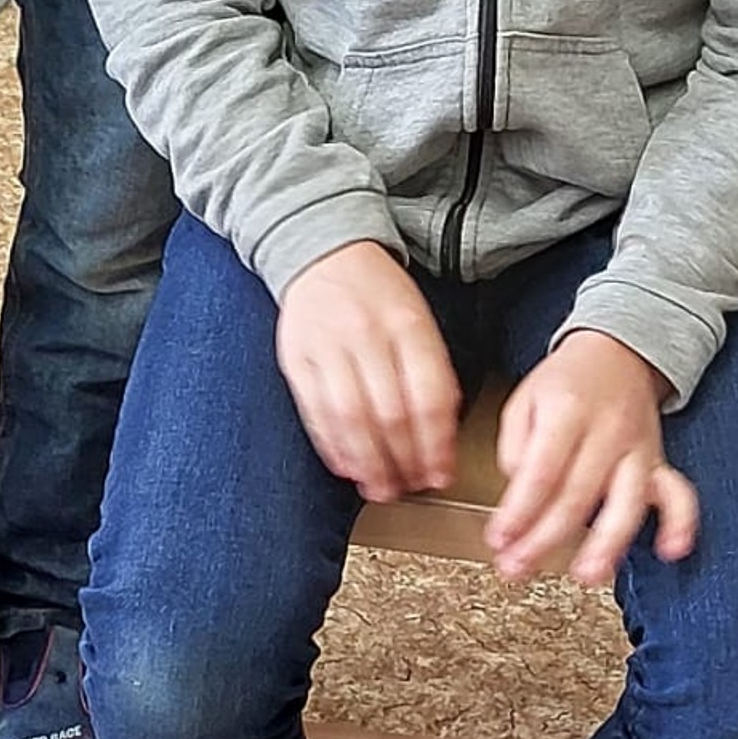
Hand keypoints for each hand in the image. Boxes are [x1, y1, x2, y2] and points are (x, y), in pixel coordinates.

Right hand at [276, 243, 461, 501]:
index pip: (428, 397)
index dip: (436, 445)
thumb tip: (442, 436)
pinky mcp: (296, 358)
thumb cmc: (378, 292)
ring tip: (381, 487)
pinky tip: (347, 467)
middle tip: (412, 487)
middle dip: (404, 462)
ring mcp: (327, 346)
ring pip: (350, 420)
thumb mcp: (417, 317)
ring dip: (368, 464)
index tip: (441, 473)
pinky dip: (333, 447)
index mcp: (407, 323)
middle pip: (390, 415)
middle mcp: (366, 334)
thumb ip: (430, 370)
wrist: (324, 251)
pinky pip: (314, 413)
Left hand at [486, 332, 698, 588]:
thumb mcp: (524, 399)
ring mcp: (638, 448)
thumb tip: (518, 496)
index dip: (517, 512)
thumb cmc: (567, 382)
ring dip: (607, 543)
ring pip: (626, 502)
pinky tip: (669, 549)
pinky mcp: (659, 462)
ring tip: (586, 574)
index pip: (541, 472)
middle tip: (517, 567)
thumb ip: (514, 446)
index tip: (498, 539)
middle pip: (576, 495)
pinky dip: (679, 523)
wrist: (617, 352)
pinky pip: (679, 494)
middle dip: (544, 539)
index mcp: (567, 410)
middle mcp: (607, 430)